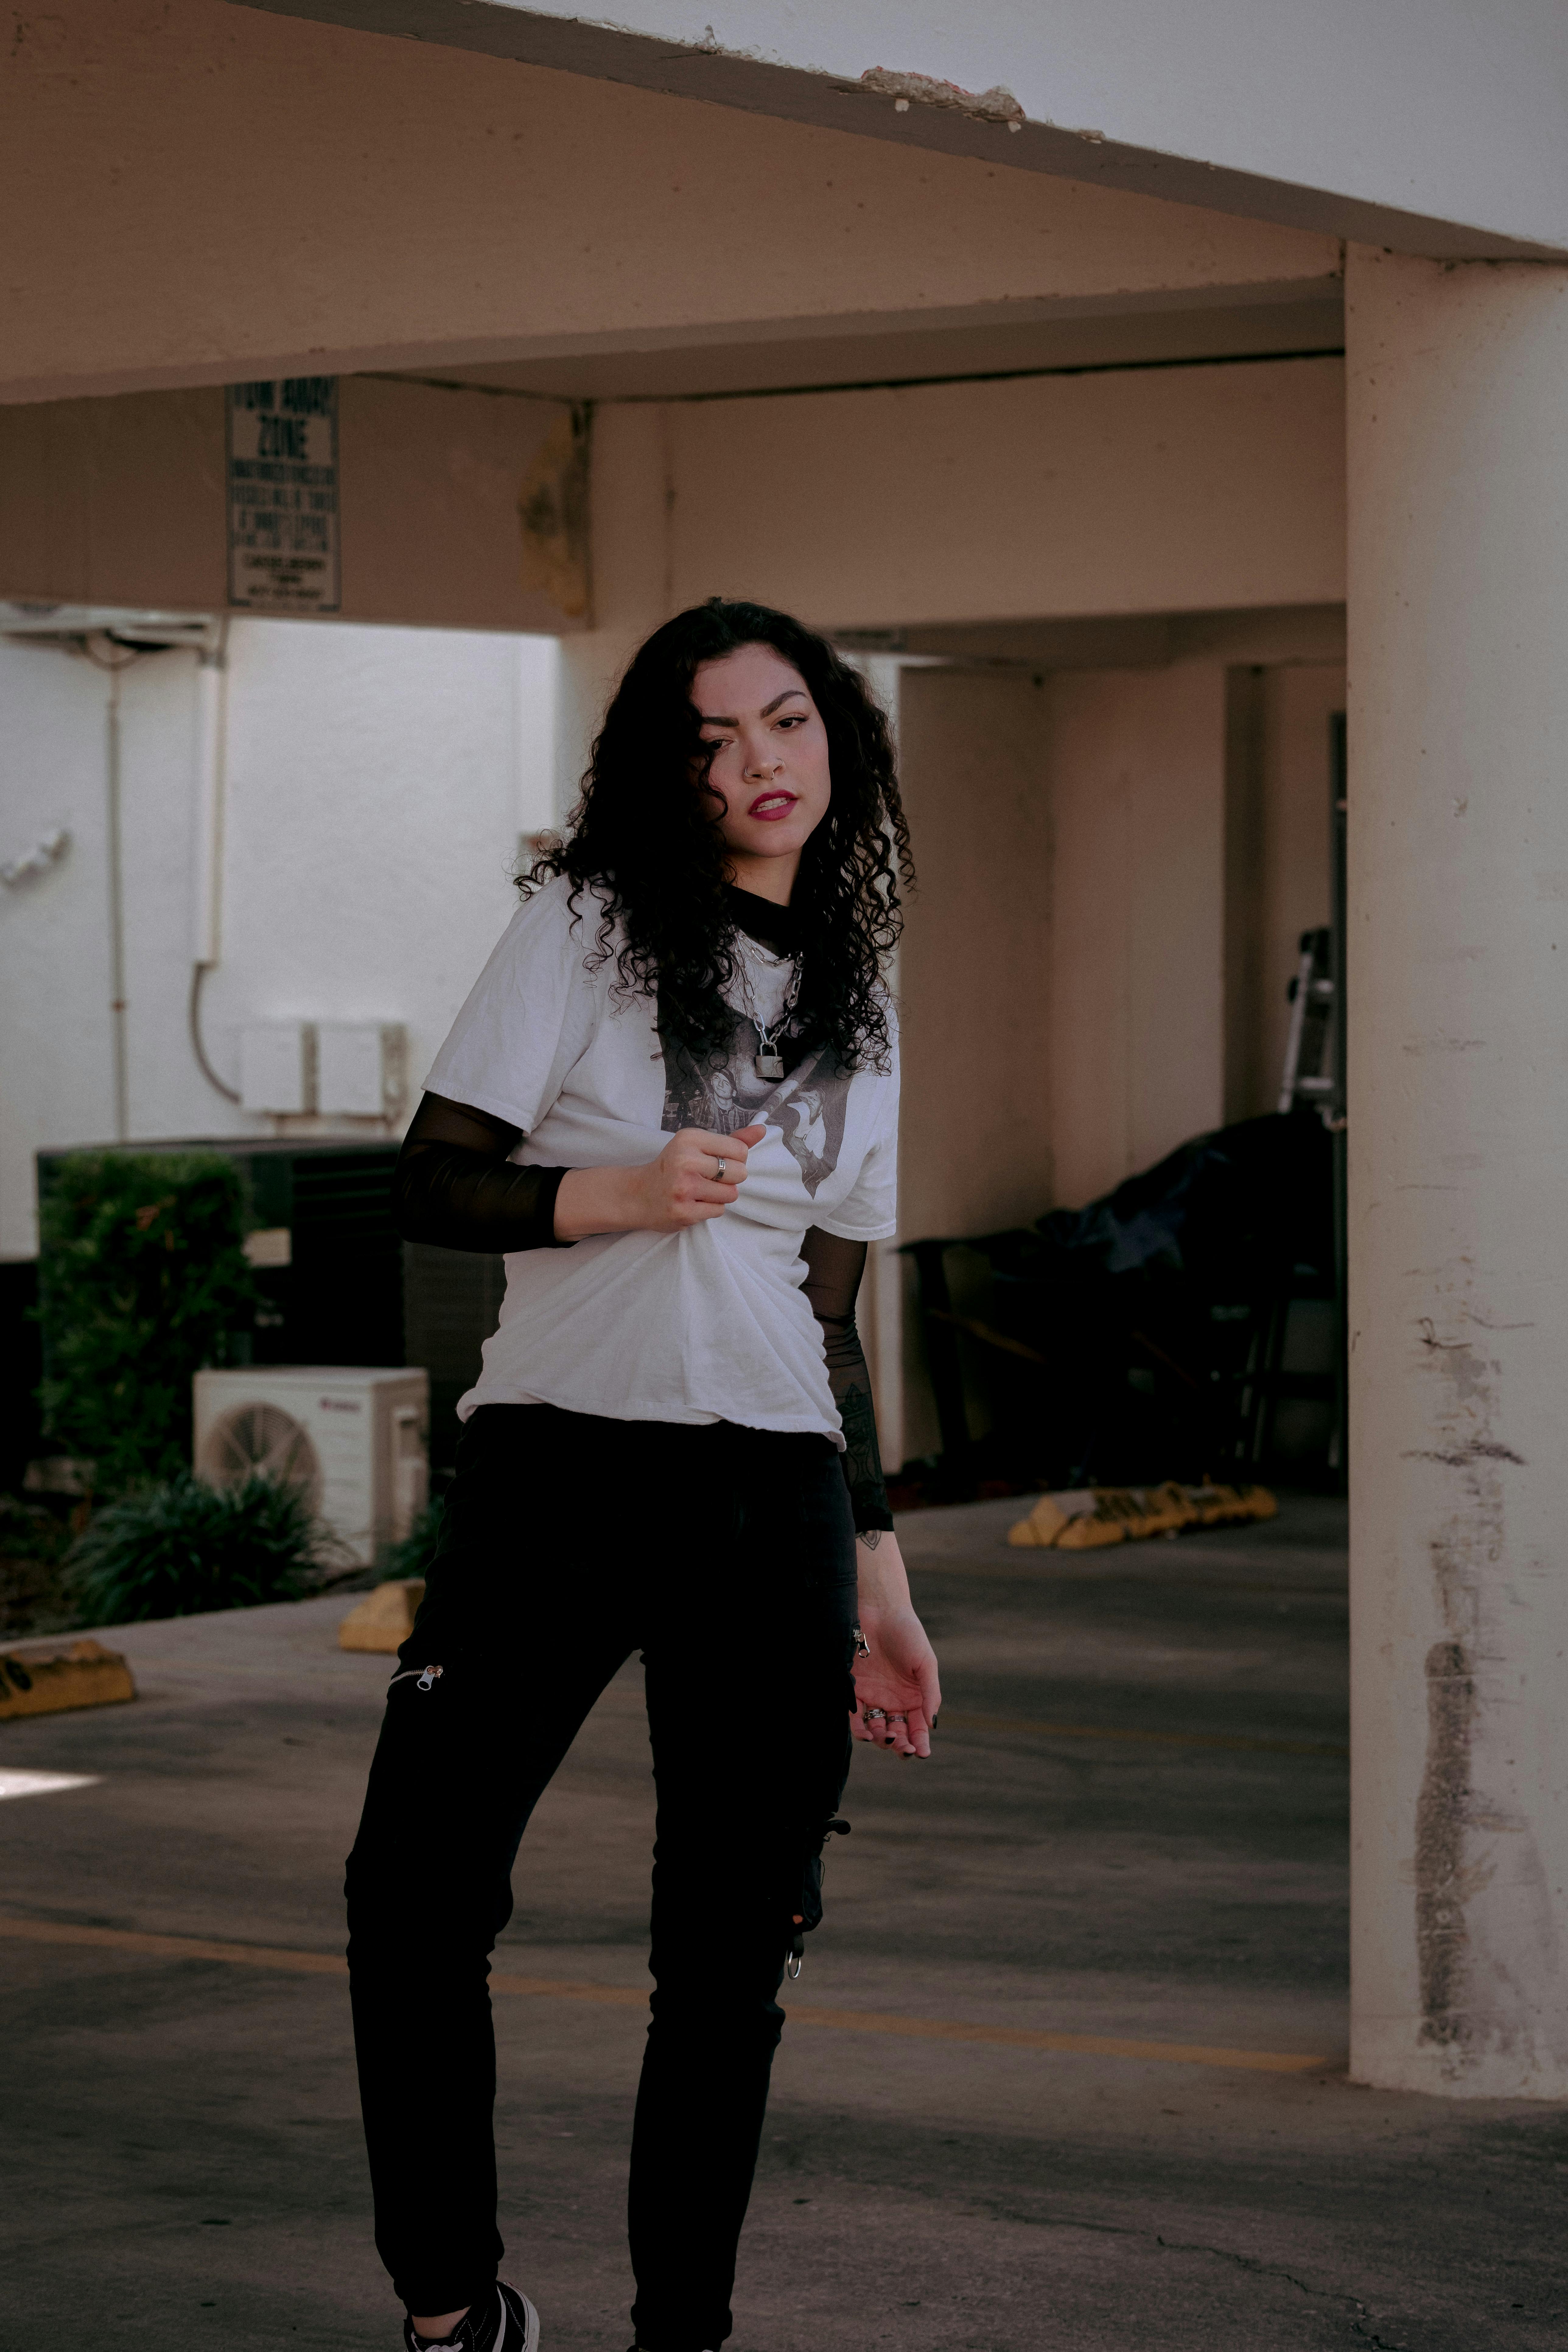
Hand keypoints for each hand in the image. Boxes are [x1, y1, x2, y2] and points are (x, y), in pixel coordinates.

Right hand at [555, 1125, 764, 1239]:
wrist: (637, 1195)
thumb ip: (732, 1140)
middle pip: (739, 1173)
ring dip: (720, 1195)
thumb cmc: (672, 1167)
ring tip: (700, 1191)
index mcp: (690, 1139)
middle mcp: (686, 1161)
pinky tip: (693, 1203)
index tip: (717, 1162)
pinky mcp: (683, 1212)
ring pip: (731, 1194)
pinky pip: (718, 1211)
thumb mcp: (697, 1146)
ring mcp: (684, 1188)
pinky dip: (710, 1209)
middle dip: (730, 1178)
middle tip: (709, 1179)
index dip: (735, 1159)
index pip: (740, 1150)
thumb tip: (762, 1130)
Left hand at [852, 1532, 939, 1758]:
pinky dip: (859, 1728)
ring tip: (885, 1738)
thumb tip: (931, 1724)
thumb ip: (930, 1693)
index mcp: (914, 1697)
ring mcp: (873, 1697)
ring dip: (881, 1740)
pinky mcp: (853, 1690)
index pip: (917, 1727)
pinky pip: (855, 1716)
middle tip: (903, 1748)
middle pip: (897, 1733)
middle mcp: (893, 1701)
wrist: (878, 1610)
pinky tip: (866, 1733)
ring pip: (876, 1729)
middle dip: (901, 1745)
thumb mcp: (925, 1662)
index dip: (920, 1742)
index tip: (922, 1753)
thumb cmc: (907, 1632)